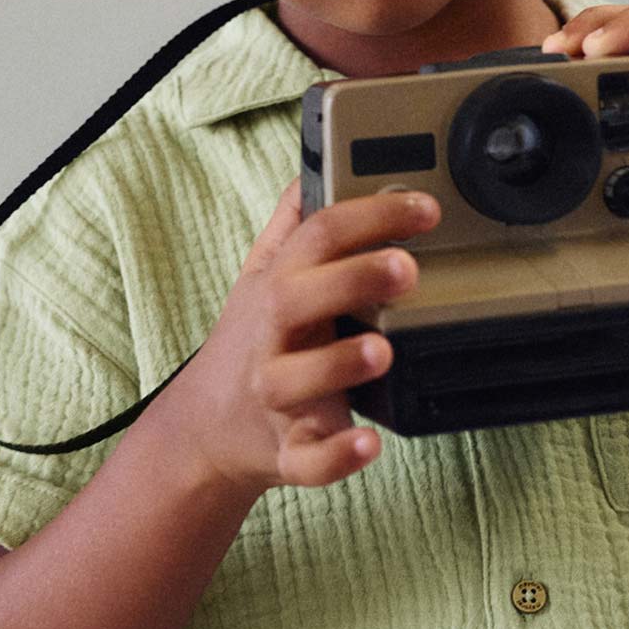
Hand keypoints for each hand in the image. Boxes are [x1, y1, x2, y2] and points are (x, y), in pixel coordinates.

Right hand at [164, 181, 440, 497]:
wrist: (204, 432)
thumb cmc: (250, 345)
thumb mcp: (262, 278)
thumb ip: (291, 226)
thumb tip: (313, 170)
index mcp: (277, 287)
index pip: (318, 235)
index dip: (371, 216)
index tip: (425, 208)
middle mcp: (272, 337)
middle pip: (299, 298)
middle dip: (352, 279)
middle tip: (407, 268)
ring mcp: (275, 396)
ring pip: (296, 379)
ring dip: (339, 364)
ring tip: (383, 350)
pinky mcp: (286, 451)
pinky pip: (307, 459)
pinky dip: (336, 455)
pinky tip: (368, 444)